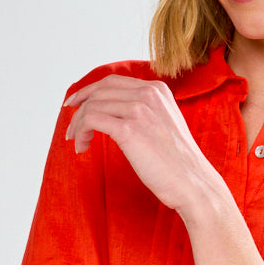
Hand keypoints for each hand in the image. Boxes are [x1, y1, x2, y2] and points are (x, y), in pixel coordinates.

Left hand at [64, 76, 218, 213]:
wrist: (193, 183)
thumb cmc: (178, 163)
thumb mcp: (164, 126)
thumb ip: (145, 113)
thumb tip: (114, 114)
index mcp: (158, 90)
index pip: (113, 81)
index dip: (89, 91)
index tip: (76, 105)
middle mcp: (148, 93)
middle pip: (100, 90)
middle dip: (79, 106)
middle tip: (70, 126)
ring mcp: (139, 109)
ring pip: (92, 105)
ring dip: (78, 124)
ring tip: (78, 143)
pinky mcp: (129, 129)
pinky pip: (91, 120)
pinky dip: (81, 132)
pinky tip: (82, 147)